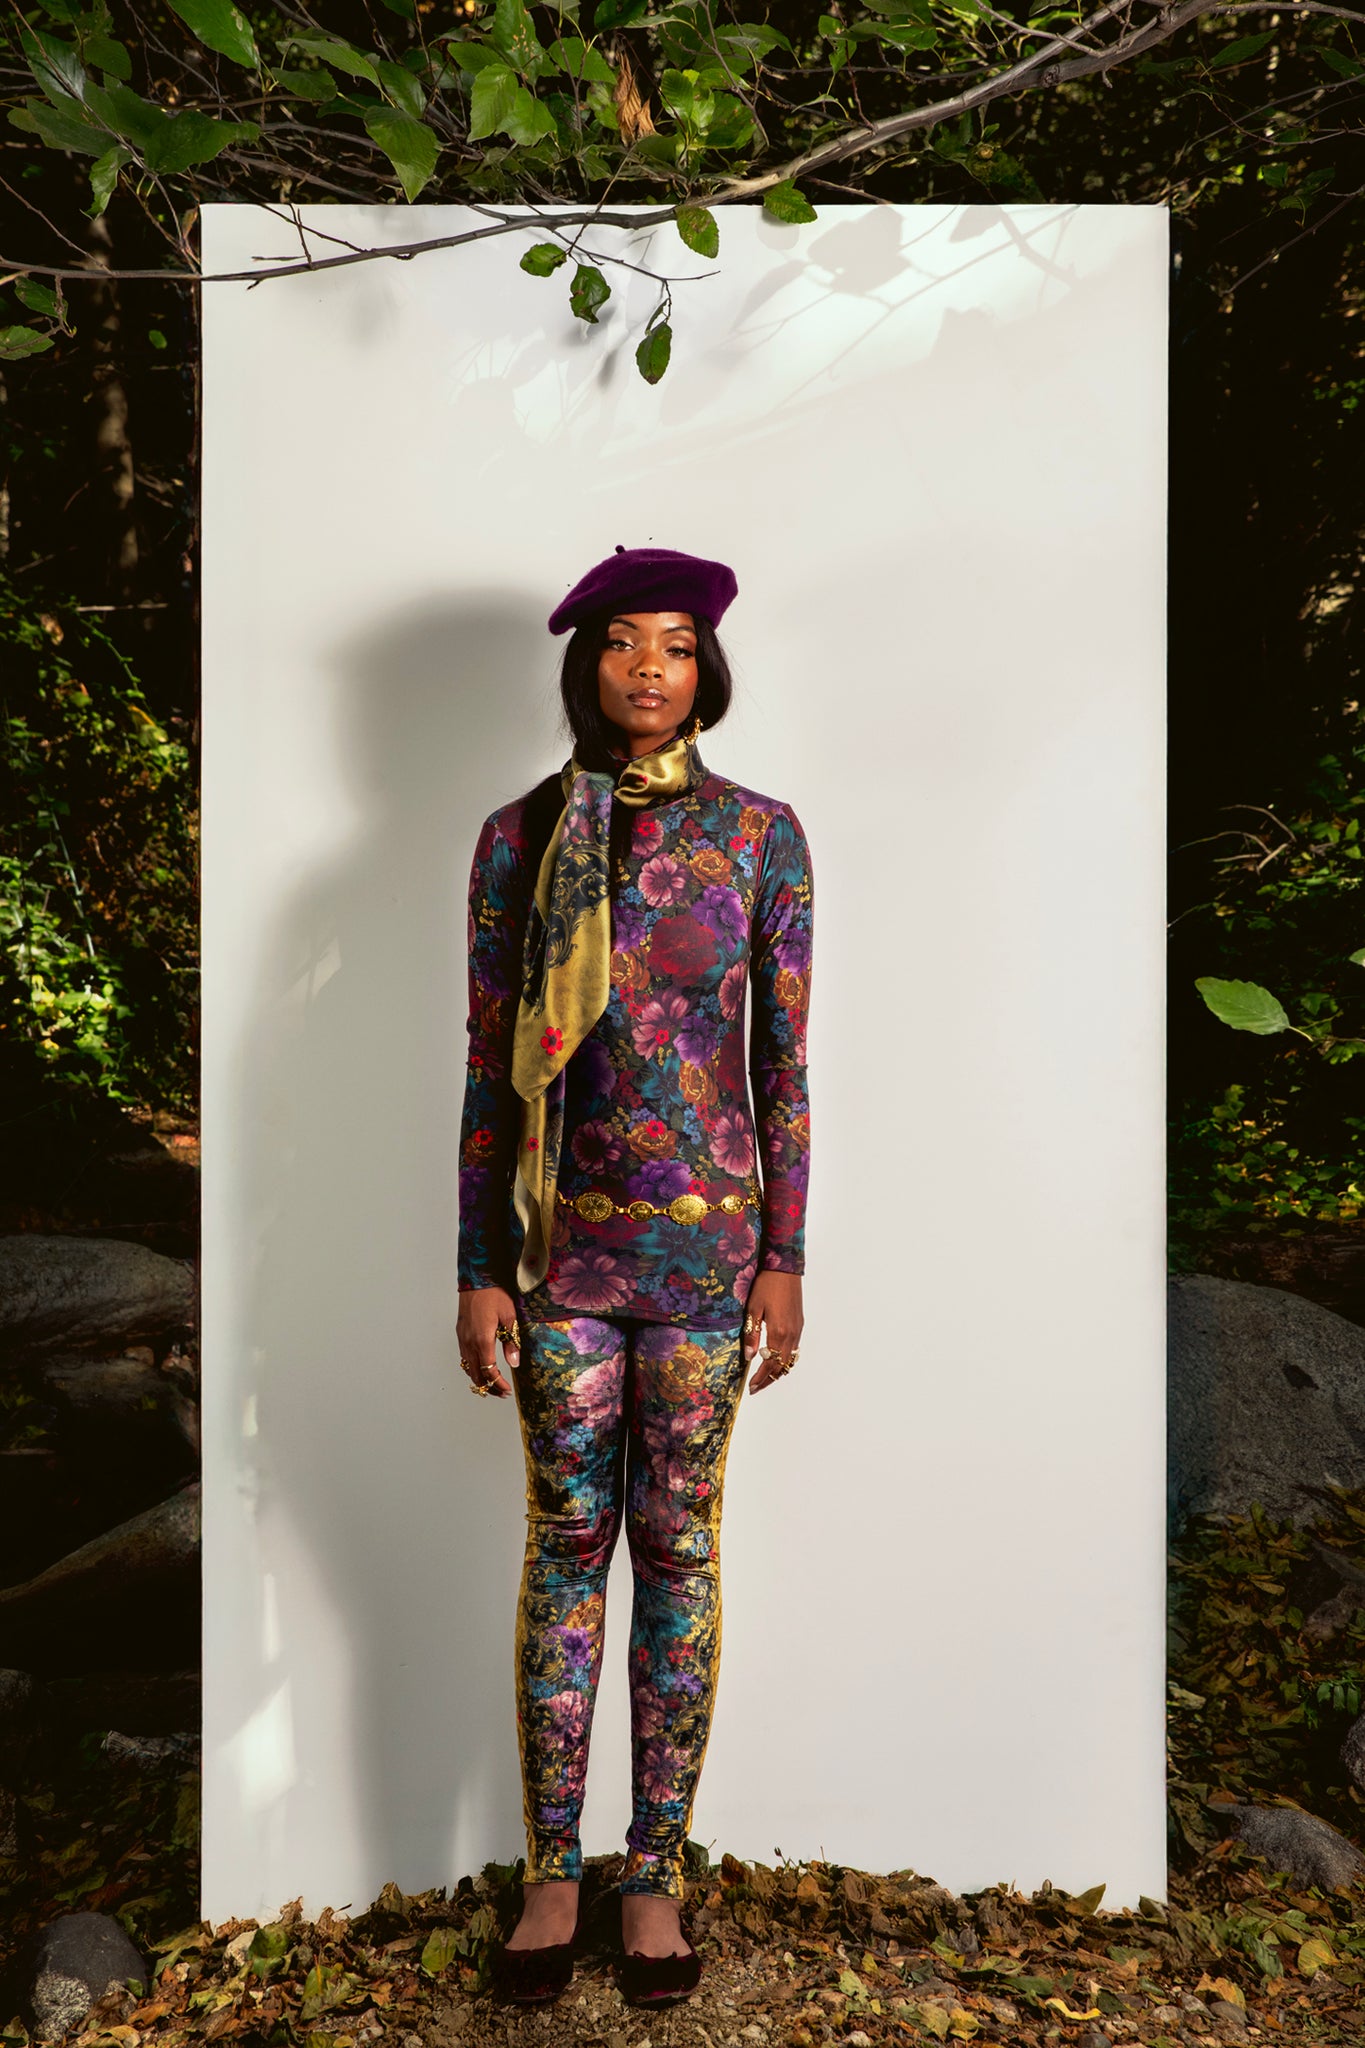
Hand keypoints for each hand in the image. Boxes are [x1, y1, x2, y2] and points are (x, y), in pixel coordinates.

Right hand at [455, 1284, 519, 1398]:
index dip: (498, 1384)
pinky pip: (464, 1357)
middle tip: (501, 1393)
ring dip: (479, 1378)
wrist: (476, 1280)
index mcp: (482, 1340)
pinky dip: (472, 1367)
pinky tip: (480, 1367)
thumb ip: (511, 1342)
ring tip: (491, 1384)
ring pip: (467, 1367)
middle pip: (476, 1374)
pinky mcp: (460, 1333)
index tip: (507, 1390)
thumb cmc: (494, 1295)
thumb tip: (514, 1362)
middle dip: (488, 1387)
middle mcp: (469, 1342)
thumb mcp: (509, 1317)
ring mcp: (463, 1338)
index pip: (489, 1371)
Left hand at [742, 1270, 803, 1393]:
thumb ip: (751, 1335)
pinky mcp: (799, 1324)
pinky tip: (776, 1358)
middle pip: (782, 1366)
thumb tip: (749, 1357)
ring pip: (790, 1359)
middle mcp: (791, 1334)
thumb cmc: (766, 1285)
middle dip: (769, 1379)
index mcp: (778, 1333)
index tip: (751, 1387)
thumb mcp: (753, 1309)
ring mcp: (797, 1329)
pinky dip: (785, 1359)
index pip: (770, 1364)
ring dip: (778, 1370)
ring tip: (765, 1378)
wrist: (784, 1269)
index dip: (760, 1378)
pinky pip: (794, 1349)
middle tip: (756, 1388)